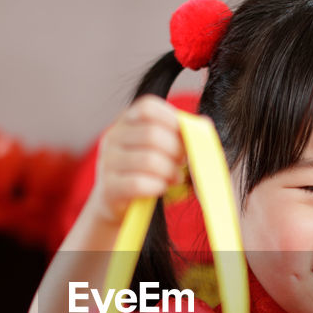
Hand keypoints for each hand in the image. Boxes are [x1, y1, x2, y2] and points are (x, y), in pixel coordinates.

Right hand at [84, 95, 185, 225]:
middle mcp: (113, 137)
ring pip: (148, 160)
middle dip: (176, 150)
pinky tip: (161, 188)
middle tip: (182, 161)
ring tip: (175, 178)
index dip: (172, 120)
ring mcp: (108, 162)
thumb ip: (179, 133)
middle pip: (152, 134)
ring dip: (170, 171)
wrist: (118, 204)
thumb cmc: (146, 171)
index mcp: (126, 121)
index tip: (184, 137)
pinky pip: (138, 184)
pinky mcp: (109, 188)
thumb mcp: (160, 148)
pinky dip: (158, 186)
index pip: (147, 107)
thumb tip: (204, 124)